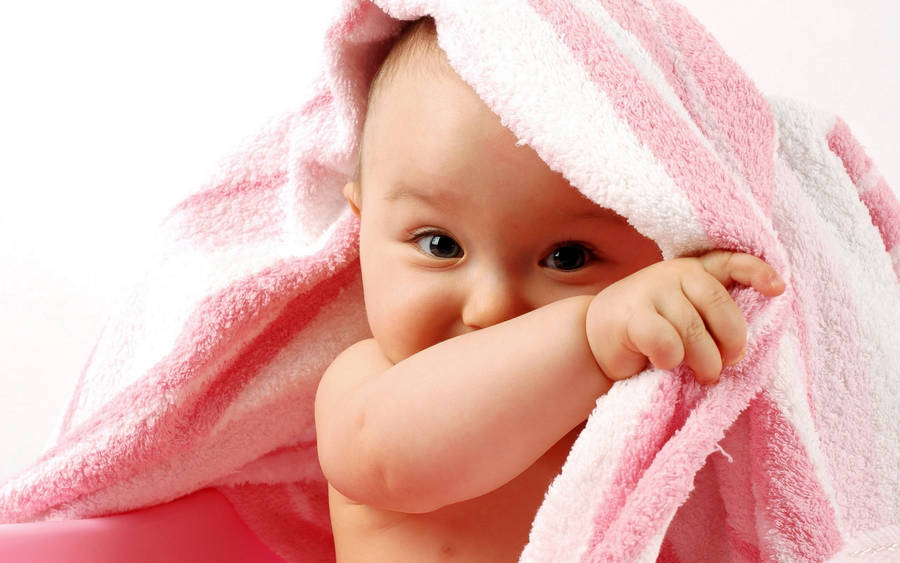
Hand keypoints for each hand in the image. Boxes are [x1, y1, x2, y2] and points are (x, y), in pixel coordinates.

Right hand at [585, 250, 785, 383]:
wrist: (593, 341)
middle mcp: (672, 274)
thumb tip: (740, 349)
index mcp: (690, 271)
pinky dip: (671, 360)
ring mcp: (650, 292)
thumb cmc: (648, 332)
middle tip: (729, 362)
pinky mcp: (631, 317)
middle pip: (718, 303)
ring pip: (694, 330)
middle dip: (731, 339)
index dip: (757, 272)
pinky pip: (667, 344)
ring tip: (703, 375)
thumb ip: (709, 317)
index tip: (778, 290)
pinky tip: (664, 364)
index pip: (730, 261)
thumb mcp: (682, 316)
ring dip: (704, 360)